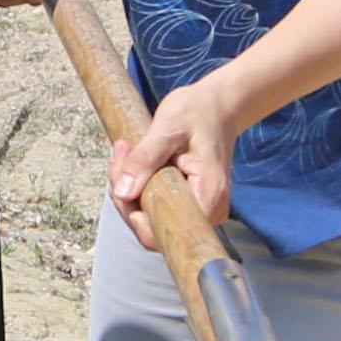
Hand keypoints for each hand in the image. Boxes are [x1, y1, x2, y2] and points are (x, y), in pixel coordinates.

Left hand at [105, 68, 245, 233]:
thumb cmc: (199, 112)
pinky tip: (136, 158)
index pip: (160, 233)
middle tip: (123, 151)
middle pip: (150, 226)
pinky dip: (138, 185)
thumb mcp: (168, 127)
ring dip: (129, 186)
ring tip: (128, 149)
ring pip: (149, 216)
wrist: (218, 107)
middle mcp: (207, 213)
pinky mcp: (188, 204)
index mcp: (208, 198)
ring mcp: (198, 212)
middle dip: (126, 193)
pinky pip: (153, 206)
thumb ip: (145, 159)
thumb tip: (122, 193)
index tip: (124, 173)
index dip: (132, 213)